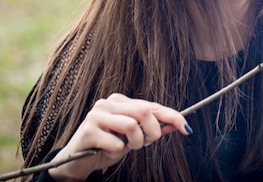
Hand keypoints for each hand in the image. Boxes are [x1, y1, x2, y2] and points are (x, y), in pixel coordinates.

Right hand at [48, 93, 191, 180]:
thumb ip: (151, 130)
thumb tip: (176, 125)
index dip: (172, 116)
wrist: (76, 161)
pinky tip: (108, 151)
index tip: (186, 128)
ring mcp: (97, 114)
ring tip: (126, 147)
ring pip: (132, 125)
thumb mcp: (132, 139)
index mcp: (121, 101)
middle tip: (147, 143)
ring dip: (135, 143)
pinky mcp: (88, 130)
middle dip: (153, 132)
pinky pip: (116, 143)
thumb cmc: (106, 146)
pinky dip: (118, 152)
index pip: (152, 106)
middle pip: (144, 111)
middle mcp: (109, 103)